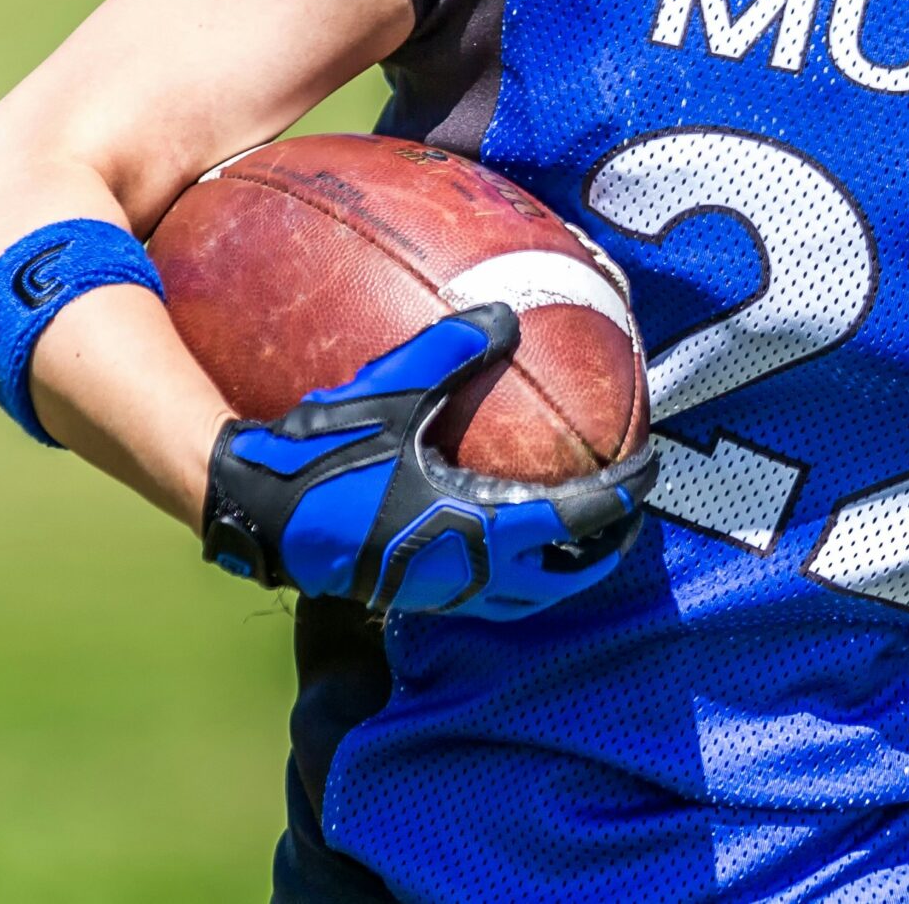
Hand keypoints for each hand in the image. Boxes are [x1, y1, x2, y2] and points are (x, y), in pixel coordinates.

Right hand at [201, 303, 654, 618]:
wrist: (257, 513)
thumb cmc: (326, 455)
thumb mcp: (394, 390)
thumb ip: (452, 350)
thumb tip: (505, 312)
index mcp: (479, 527)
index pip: (577, 519)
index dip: (624, 495)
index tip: (650, 469)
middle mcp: (469, 571)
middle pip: (565, 577)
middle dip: (606, 547)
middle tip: (631, 511)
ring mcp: (441, 591)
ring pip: (526, 596)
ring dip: (562, 569)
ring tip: (582, 533)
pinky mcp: (413, 595)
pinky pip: (487, 592)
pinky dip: (516, 571)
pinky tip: (507, 535)